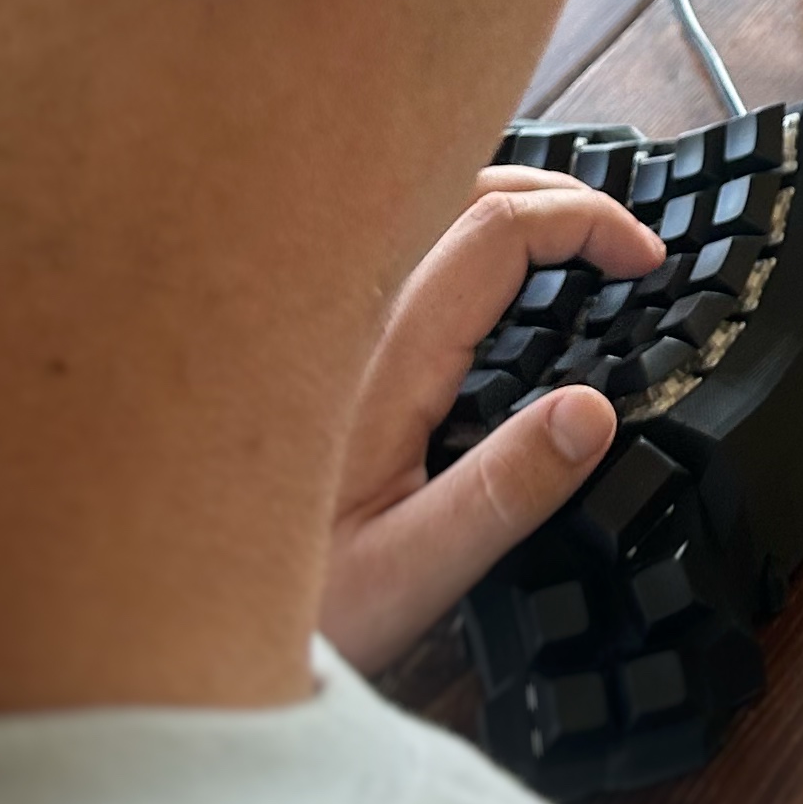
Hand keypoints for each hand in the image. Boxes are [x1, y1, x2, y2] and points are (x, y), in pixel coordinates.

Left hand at [320, 172, 658, 673]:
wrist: (159, 615)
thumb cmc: (291, 608)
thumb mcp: (412, 572)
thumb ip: (507, 490)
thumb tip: (595, 411)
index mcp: (382, 355)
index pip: (498, 227)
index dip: (586, 222)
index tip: (644, 259)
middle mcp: (342, 315)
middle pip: (455, 188)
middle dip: (551, 190)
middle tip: (617, 236)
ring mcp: (313, 319)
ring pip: (410, 209)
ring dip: (495, 201)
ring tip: (560, 239)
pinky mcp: (295, 342)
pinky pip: (377, 250)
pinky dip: (443, 236)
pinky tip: (469, 282)